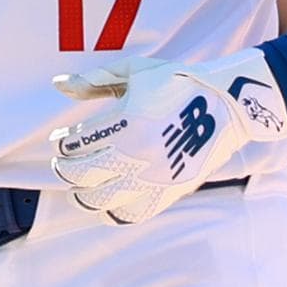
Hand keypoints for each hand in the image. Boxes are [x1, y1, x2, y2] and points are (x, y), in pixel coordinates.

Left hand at [50, 49, 286, 223]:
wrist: (229, 104)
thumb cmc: (178, 82)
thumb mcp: (136, 72)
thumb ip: (95, 80)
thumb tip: (58, 83)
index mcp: (127, 122)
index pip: (75, 144)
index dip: (62, 143)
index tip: (62, 140)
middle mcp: (138, 154)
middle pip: (81, 174)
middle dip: (65, 169)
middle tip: (64, 164)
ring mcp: (154, 178)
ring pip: (100, 200)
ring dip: (83, 194)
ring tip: (81, 185)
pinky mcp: (169, 193)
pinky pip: (130, 214)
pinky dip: (111, 211)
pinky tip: (107, 199)